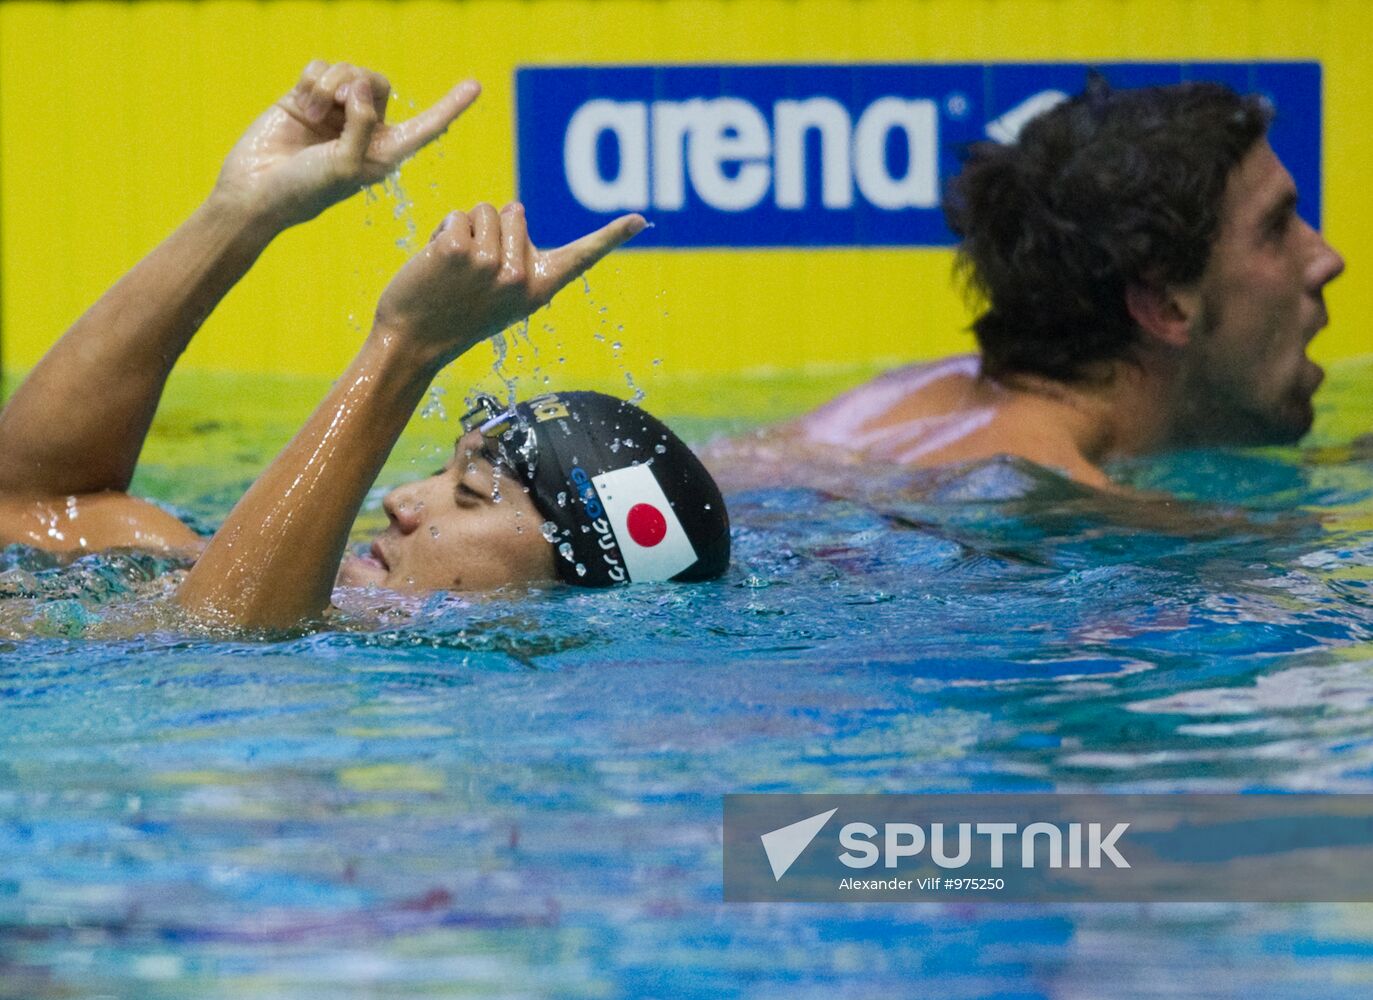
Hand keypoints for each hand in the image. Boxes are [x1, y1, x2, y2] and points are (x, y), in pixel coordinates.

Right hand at [214, 61, 479, 228]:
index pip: (426, 125)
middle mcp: (364, 129)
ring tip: (312, 111)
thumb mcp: (345, 165)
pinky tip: (300, 104)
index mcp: (385, 152)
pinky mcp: (308, 97)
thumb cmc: (304, 190)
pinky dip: (311, 81)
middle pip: (378, 83)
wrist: (253, 191)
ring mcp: (335, 111)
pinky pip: (320, 67)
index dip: (450, 106)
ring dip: (329, 85)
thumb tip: (361, 87)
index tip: (476, 86)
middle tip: (334, 103)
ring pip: (349, 71)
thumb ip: (362, 126)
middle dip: (356, 84)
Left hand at [373, 202, 646, 366]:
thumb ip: (517, 263)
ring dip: (465, 230)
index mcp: (539, 289)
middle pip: (515, 212)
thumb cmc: (454, 316)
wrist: (412, 342)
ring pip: (484, 211)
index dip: (612, 236)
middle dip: (491, 228)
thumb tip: (516, 211)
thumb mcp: (501, 299)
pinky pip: (458, 216)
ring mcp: (491, 264)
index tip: (640, 220)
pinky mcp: (459, 251)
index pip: (582, 257)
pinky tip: (437, 265)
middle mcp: (520, 277)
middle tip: (471, 271)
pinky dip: (443, 232)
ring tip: (452, 270)